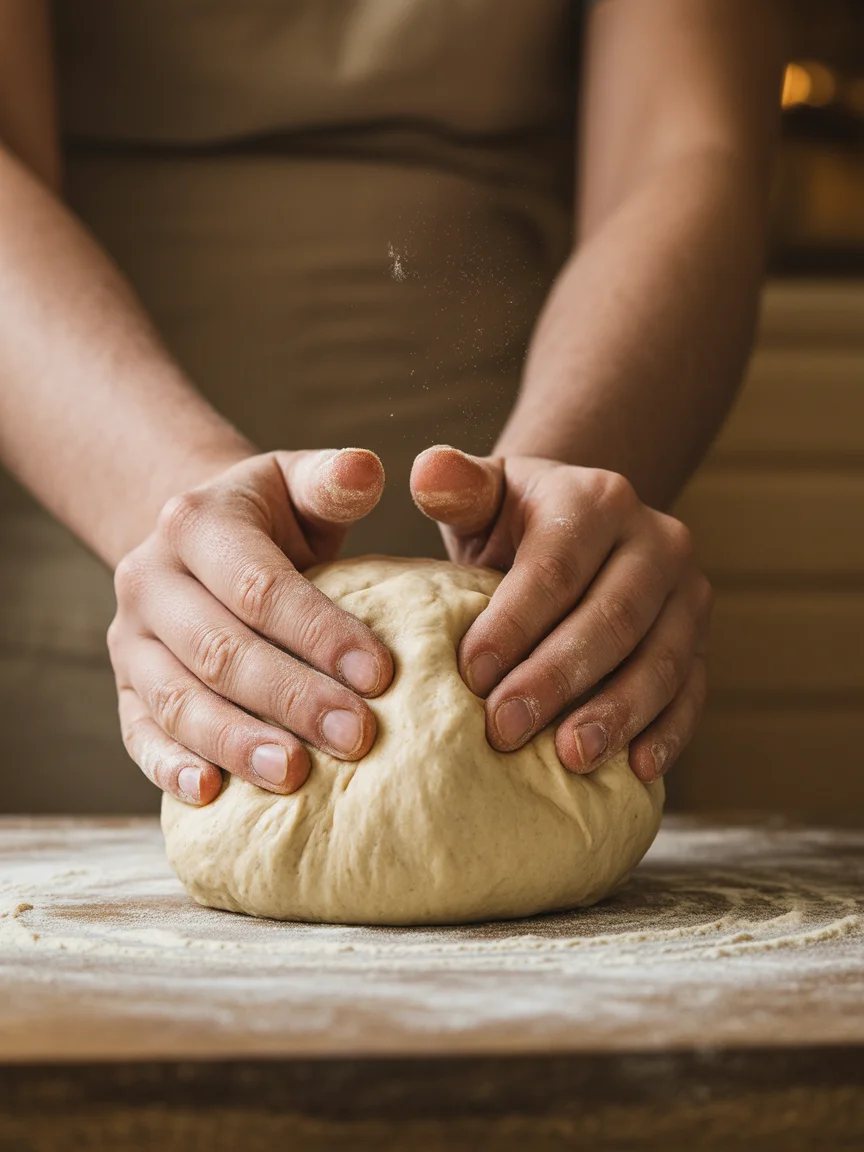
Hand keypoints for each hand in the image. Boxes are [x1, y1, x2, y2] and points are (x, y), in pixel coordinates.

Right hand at [109, 449, 393, 805]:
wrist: (202, 543)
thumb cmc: (272, 519)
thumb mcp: (298, 484)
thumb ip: (333, 481)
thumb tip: (369, 468)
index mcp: (196, 524)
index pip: (261, 586)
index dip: (320, 632)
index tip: (383, 674)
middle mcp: (149, 579)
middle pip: (222, 650)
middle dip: (293, 698)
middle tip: (357, 737)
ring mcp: (131, 639)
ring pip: (179, 700)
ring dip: (238, 743)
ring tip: (296, 775)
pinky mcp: (125, 688)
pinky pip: (139, 733)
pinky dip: (170, 767)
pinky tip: (210, 794)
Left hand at [411, 446, 711, 781]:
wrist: (579, 531)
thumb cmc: (513, 522)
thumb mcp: (483, 495)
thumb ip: (454, 485)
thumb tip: (427, 470)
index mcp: (599, 499)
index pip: (557, 567)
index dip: (515, 623)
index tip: (470, 675)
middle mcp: (658, 540)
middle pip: (614, 617)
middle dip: (558, 678)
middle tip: (504, 730)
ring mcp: (689, 595)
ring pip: (663, 660)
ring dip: (617, 713)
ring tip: (569, 757)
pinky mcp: (703, 643)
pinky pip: (694, 692)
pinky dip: (668, 733)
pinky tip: (637, 770)